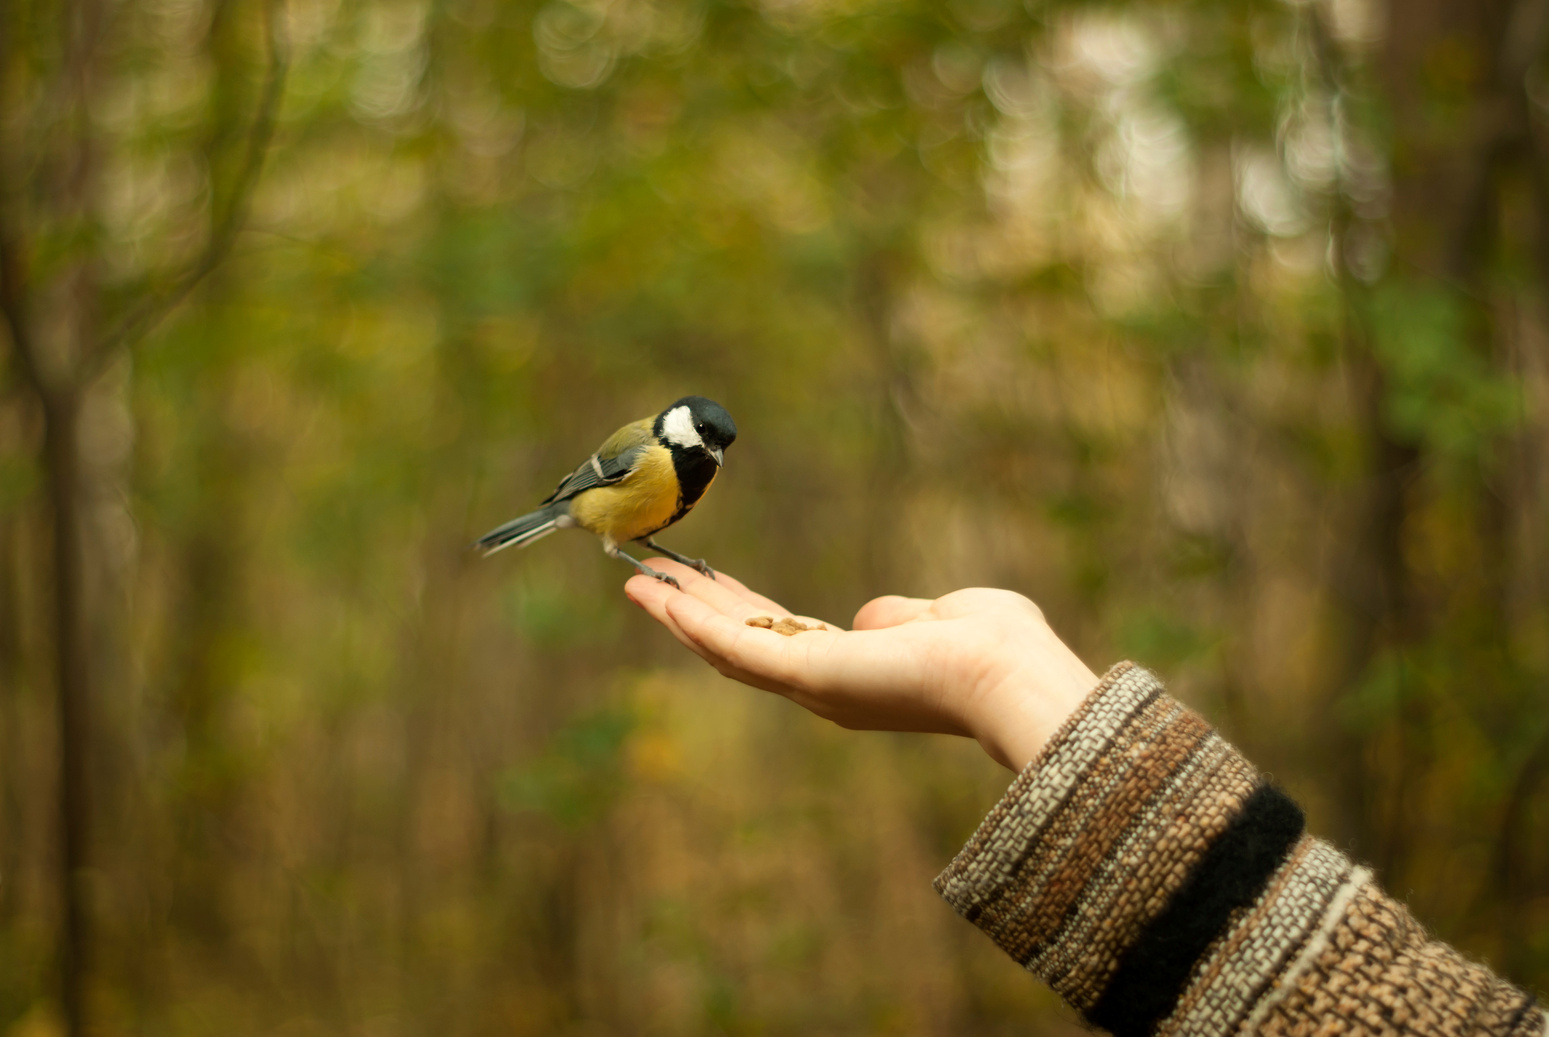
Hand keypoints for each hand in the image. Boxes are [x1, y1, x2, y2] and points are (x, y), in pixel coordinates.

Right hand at [624, 561, 1098, 770]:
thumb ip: (899, 618)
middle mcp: (823, 688)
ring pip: (726, 646)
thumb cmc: (993, 646)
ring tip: (637, 583)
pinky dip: (693, 620)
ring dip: (678, 614)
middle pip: (741, 644)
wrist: (1008, 673)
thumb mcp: (936, 618)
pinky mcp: (805, 674)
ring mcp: (810, 685)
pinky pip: (736, 644)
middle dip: (694, 612)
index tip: (705, 585)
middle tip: (650, 581)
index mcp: (853, 672)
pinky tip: (660, 595)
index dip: (737, 612)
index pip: (781, 638)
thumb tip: (871, 619)